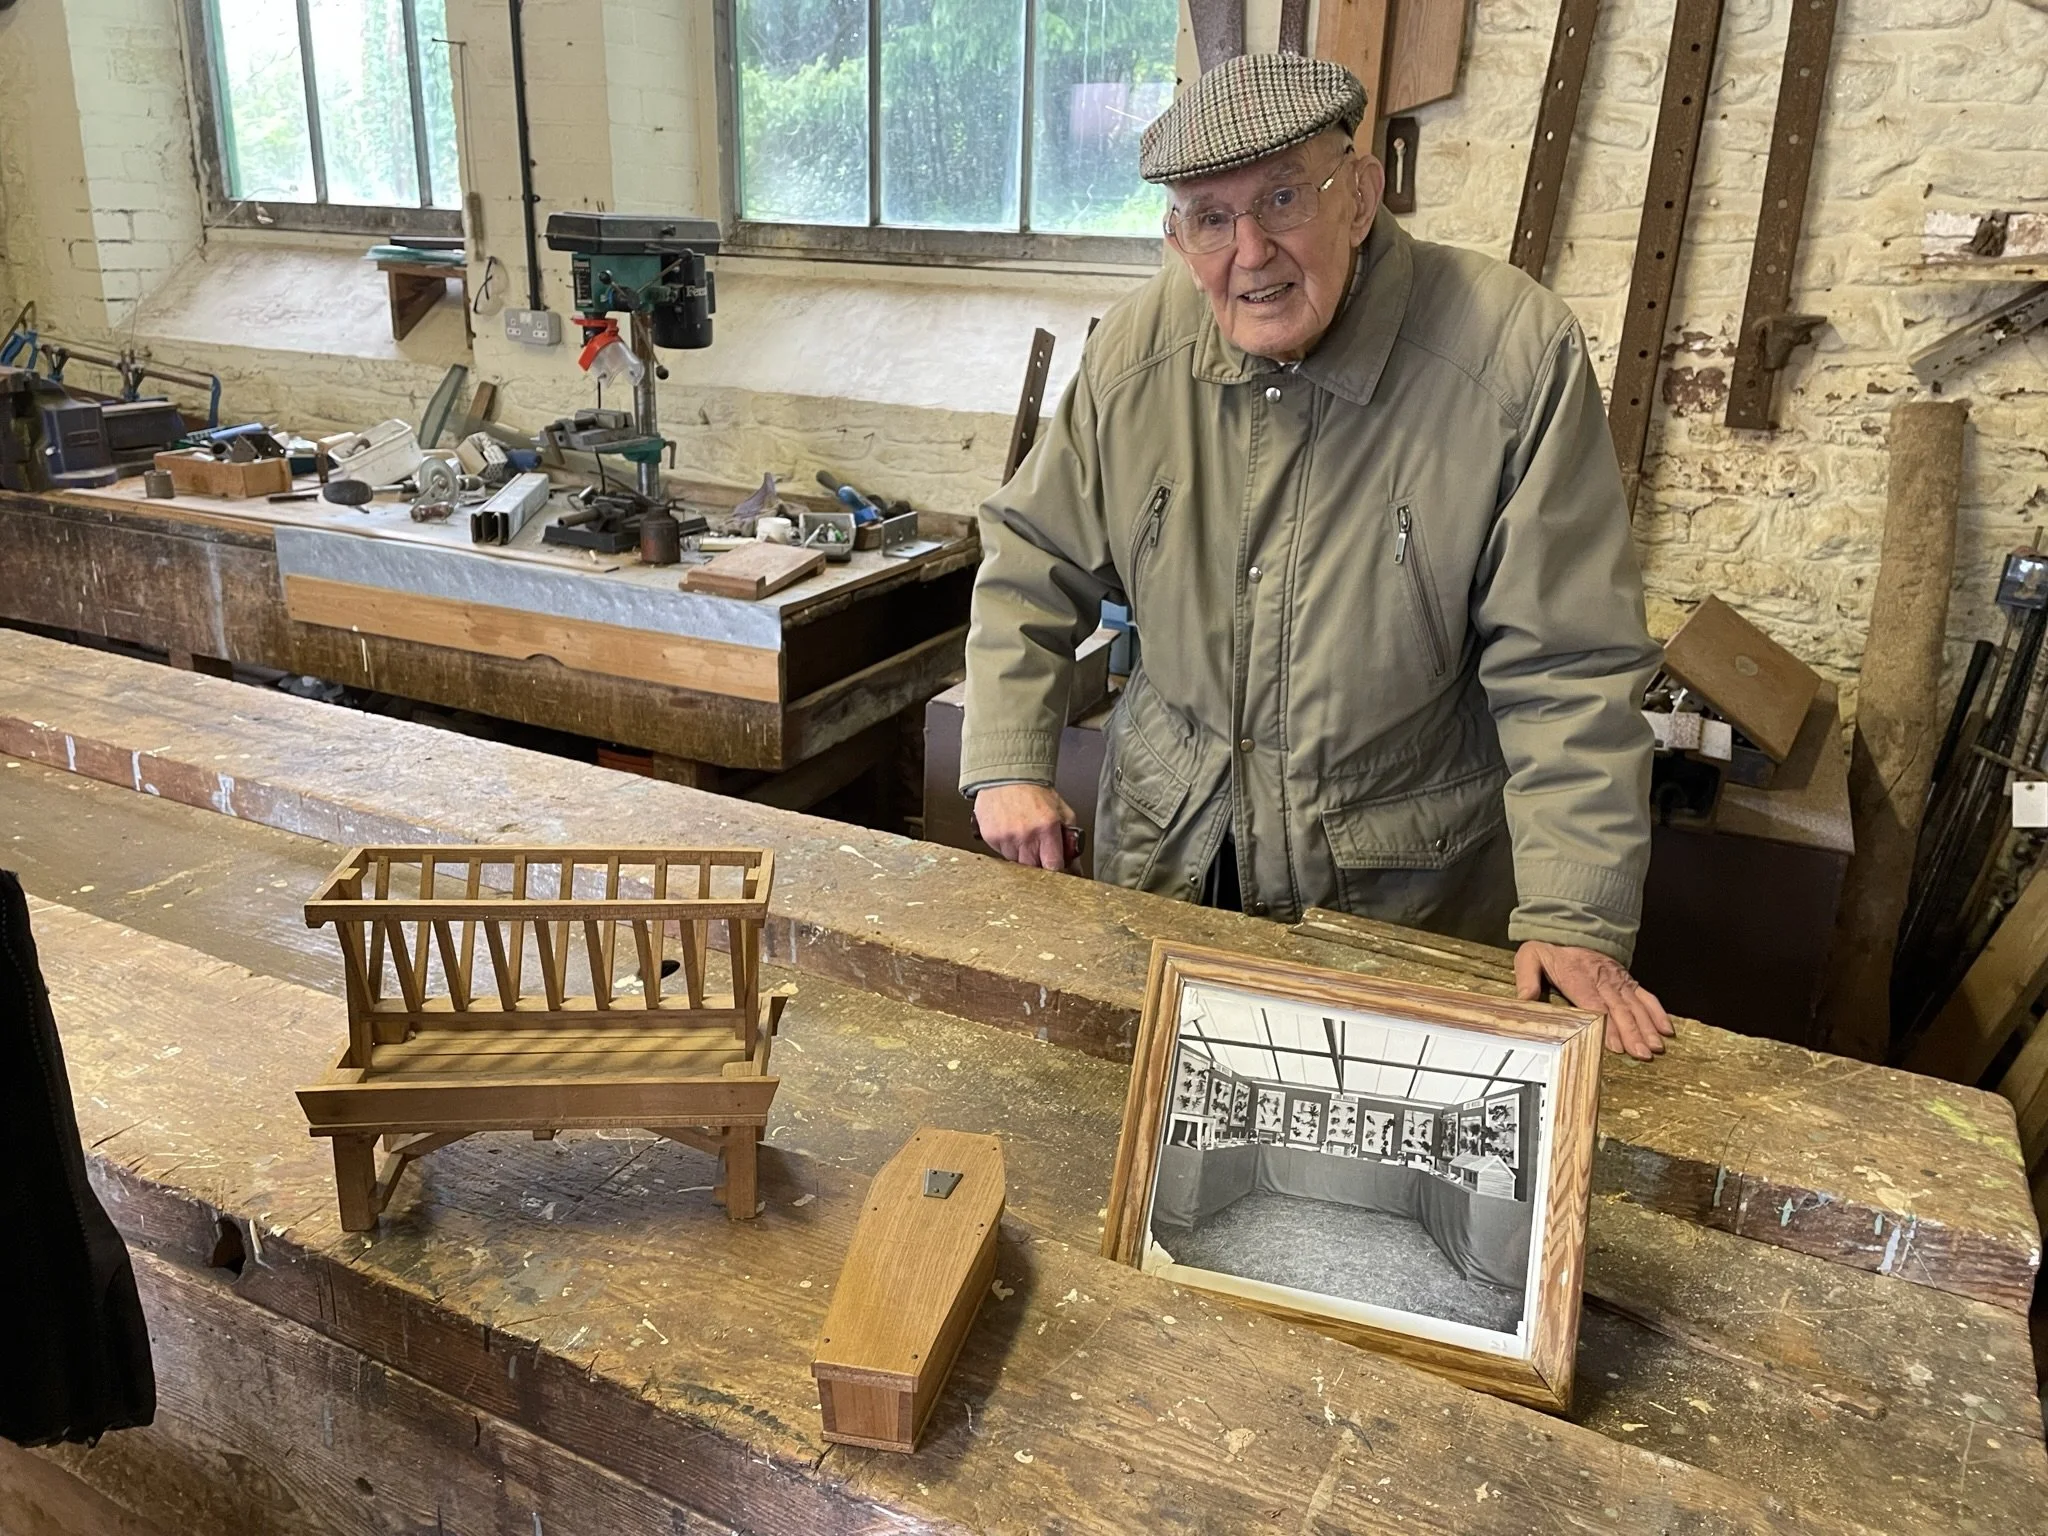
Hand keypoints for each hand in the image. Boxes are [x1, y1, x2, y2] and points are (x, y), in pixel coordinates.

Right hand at [973, 783, 1078, 871]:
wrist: (1006, 776)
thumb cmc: (1035, 792)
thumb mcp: (1062, 811)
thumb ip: (1071, 839)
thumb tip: (1075, 866)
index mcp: (1047, 828)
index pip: (1053, 866)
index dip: (1055, 868)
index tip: (1054, 865)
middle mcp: (1026, 835)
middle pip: (1033, 868)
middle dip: (1038, 861)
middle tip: (1038, 845)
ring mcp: (1006, 837)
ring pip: (1016, 862)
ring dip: (1021, 854)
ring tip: (1022, 834)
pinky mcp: (991, 837)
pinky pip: (1001, 853)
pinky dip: (1007, 847)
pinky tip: (1010, 831)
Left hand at [1514, 941, 1673, 1060]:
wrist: (1571, 925)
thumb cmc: (1551, 947)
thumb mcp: (1530, 957)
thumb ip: (1527, 978)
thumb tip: (1525, 999)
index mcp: (1579, 978)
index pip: (1596, 1006)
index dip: (1609, 1026)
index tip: (1617, 1045)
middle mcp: (1603, 980)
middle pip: (1620, 1010)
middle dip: (1633, 1034)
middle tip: (1643, 1054)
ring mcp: (1618, 981)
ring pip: (1636, 1006)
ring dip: (1648, 1028)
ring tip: (1656, 1047)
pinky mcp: (1628, 981)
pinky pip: (1646, 996)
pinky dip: (1657, 1012)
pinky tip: (1666, 1029)